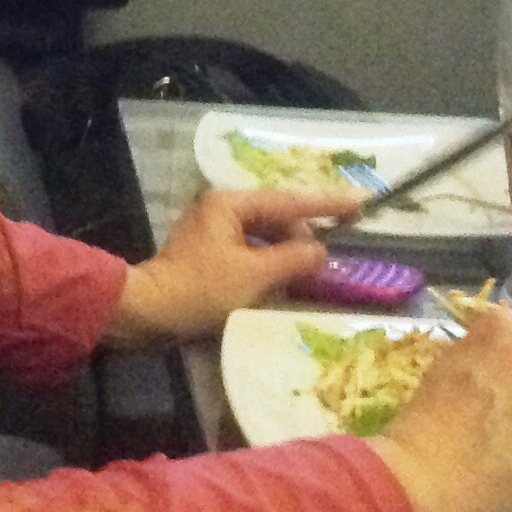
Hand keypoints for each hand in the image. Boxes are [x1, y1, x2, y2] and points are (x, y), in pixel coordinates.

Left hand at [100, 186, 359, 348]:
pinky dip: (270, 262)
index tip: (360, 202)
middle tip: (328, 260)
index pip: (290, 200)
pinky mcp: (209, 252)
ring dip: (287, 252)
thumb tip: (320, 251)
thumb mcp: (256, 275)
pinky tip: (283, 280)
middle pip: (276, 216)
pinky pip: (251, 249)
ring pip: (264, 234)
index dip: (327, 204)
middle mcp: (221, 208)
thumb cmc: (202, 289)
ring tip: (309, 273)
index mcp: (230, 204)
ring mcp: (213, 229)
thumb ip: (294, 259)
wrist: (151, 311)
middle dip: (303, 236)